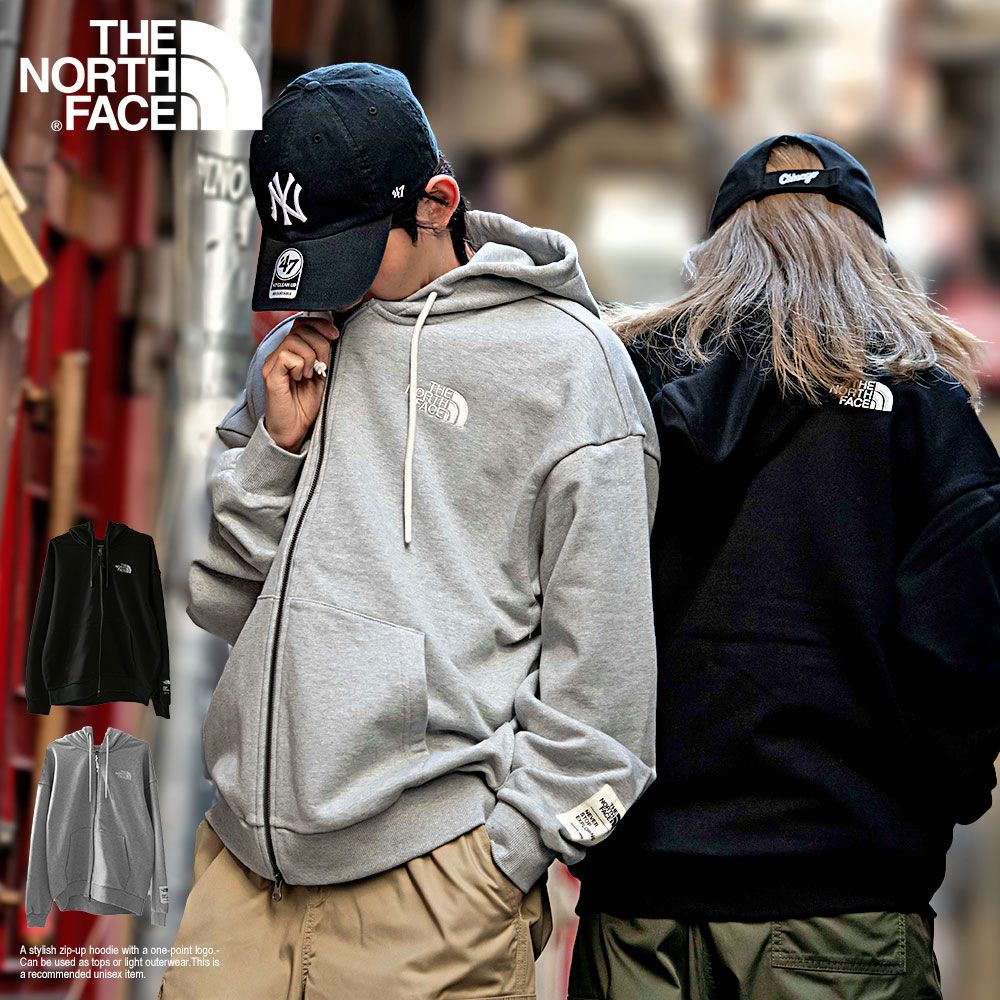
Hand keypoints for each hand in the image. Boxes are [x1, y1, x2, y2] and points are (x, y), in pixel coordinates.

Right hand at [262, 315, 339, 451]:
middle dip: (320, 344)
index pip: (302, 323)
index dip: (320, 325)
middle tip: (322, 365)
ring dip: (310, 357)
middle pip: (300, 329)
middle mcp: (279, 354)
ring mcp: (273, 363)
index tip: (335, 335)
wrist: (294, 429)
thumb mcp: (321, 375)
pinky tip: (299, 379)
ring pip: (294, 341)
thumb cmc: (306, 405)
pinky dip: (300, 366)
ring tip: (309, 375)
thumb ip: (323, 356)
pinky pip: (287, 356)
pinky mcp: (270, 374)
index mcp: (291, 352)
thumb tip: (331, 335)